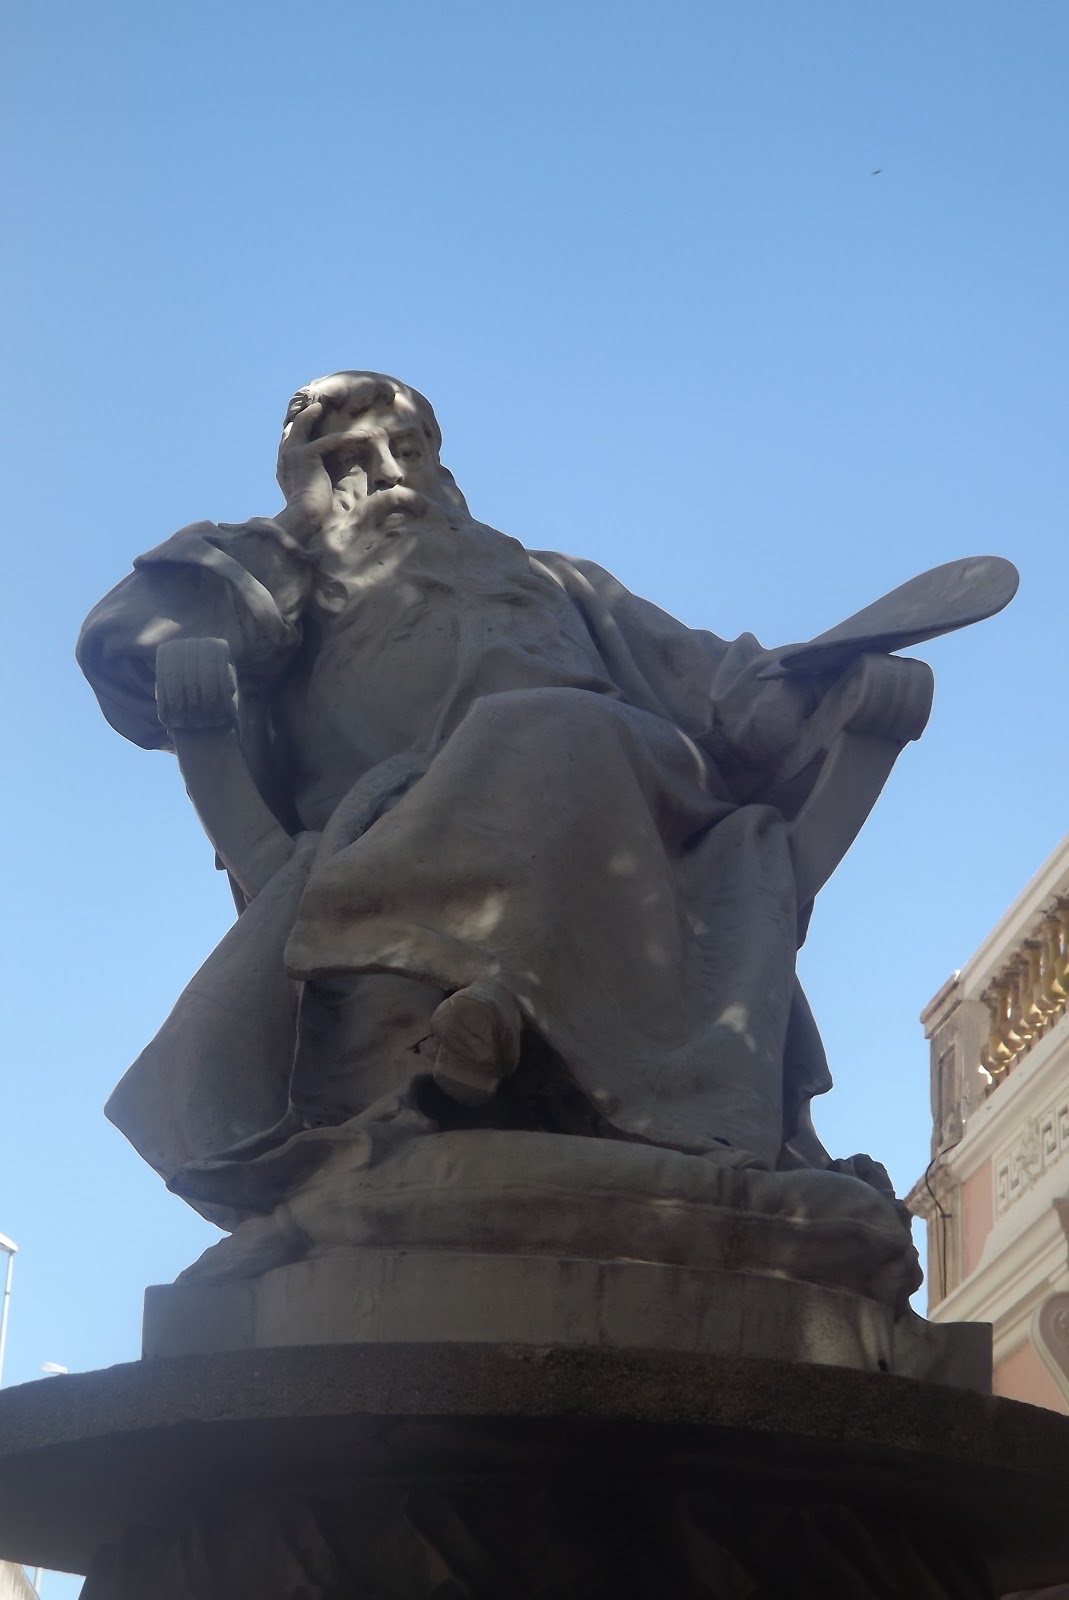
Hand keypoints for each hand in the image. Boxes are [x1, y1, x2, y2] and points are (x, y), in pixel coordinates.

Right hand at [274, 399, 363, 543]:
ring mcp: (292, 453)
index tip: (315, 418)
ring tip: (343, 412)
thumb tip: (330, 481)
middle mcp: (285, 456)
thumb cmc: (311, 513)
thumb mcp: (313, 492)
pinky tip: (364, 436)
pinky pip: (330, 440)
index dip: (301, 427)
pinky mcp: (306, 454)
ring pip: (309, 425)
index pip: (292, 438)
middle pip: (296, 425)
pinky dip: (348, 438)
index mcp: (285, 466)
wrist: (305, 519)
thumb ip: (315, 480)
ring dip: (326, 417)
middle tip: (322, 404)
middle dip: (307, 412)